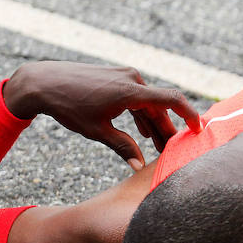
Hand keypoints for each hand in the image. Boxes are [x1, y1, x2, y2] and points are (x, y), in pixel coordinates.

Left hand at [3, 61, 199, 168]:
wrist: (44, 81)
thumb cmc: (68, 106)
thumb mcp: (97, 130)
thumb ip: (122, 147)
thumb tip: (140, 166)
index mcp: (130, 91)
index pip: (171, 100)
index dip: (189, 114)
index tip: (198, 130)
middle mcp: (132, 79)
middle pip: (160, 107)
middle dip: (167, 130)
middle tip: (173, 151)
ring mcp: (124, 76)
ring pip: (148, 103)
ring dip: (154, 124)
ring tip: (158, 145)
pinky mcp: (116, 77)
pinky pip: (137, 96)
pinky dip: (142, 114)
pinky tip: (141, 130)